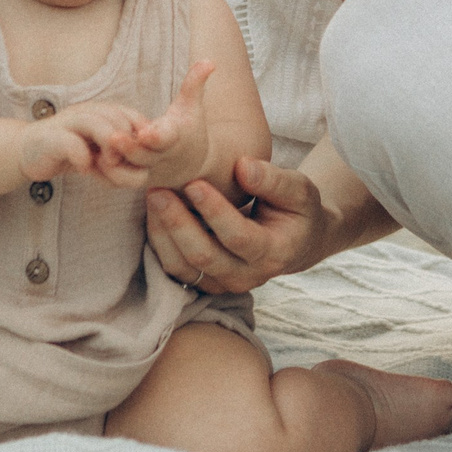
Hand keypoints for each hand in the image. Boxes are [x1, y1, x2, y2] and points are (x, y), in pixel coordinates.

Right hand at [17, 102, 156, 183]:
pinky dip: (81, 157)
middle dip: (127, 144)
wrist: (30, 152)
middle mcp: (88, 112)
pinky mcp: (51, 137)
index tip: (142, 161)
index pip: (134, 117)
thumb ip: (123, 164)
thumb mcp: (101, 159)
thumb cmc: (73, 154)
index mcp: (104, 114)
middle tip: (122, 165)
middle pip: (118, 117)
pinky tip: (84, 170)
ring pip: (95, 123)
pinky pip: (70, 142)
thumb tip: (143, 175)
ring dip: (108, 146)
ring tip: (108, 164)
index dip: (143, 139)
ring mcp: (69, 122)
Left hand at [93, 61, 215, 190]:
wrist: (189, 165)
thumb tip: (209, 61)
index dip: (157, 136)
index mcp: (174, 137)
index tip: (146, 132)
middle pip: (144, 156)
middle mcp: (160, 156)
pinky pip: (118, 182)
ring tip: (97, 153)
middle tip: (112, 137)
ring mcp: (147, 170)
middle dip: (129, 148)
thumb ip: (195, 83)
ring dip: (114, 167)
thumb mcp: (192, 106)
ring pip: (129, 174)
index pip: (167, 137)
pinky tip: (89, 161)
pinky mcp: (133, 179)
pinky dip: (105, 175)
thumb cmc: (187, 129)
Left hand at [146, 158, 325, 293]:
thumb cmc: (296, 210)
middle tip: (159, 191)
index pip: (239, 238)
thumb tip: (243, 167)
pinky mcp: (204, 282)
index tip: (194, 183)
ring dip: (164, 233)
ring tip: (153, 197)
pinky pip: (174, 268)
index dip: (215, 212)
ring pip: (184, 266)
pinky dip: (161, 242)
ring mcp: (224, 283)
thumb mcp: (298, 190)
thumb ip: (273, 179)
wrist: (295, 241)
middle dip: (178, 223)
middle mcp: (248, 276)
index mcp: (274, 253)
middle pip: (205, 256)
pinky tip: (155, 214)